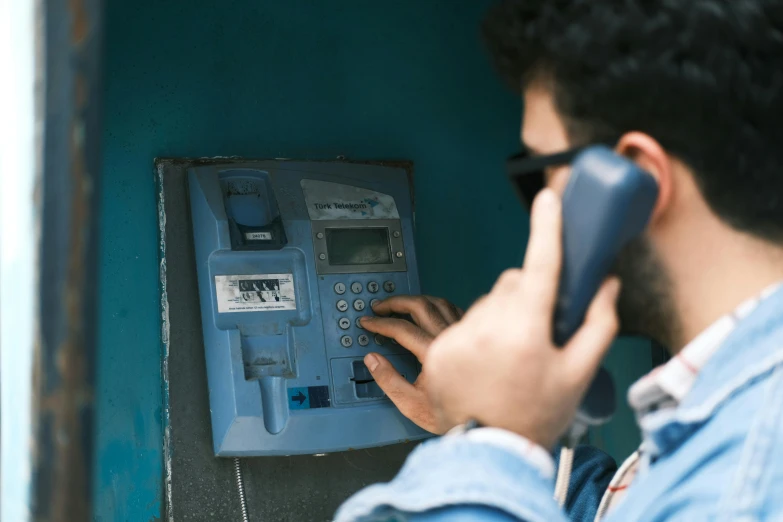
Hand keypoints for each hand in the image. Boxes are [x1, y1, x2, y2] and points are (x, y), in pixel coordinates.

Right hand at [359, 295, 463, 433]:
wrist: (482, 421)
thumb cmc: (451, 415)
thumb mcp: (411, 404)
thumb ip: (389, 380)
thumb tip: (372, 360)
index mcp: (434, 354)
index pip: (402, 329)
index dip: (381, 323)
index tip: (368, 322)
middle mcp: (450, 339)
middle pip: (420, 307)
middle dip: (396, 303)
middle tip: (380, 306)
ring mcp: (463, 336)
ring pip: (439, 303)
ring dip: (416, 300)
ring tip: (401, 304)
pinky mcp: (471, 337)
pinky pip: (454, 310)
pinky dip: (437, 305)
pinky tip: (429, 310)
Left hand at [425, 188, 620, 447]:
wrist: (490, 453)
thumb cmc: (538, 416)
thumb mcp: (578, 373)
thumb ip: (598, 324)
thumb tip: (607, 285)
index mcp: (526, 330)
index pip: (540, 266)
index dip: (546, 228)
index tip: (548, 199)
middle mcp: (488, 327)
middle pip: (512, 284)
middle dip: (526, 296)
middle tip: (536, 332)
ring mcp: (458, 338)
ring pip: (486, 303)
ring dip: (499, 317)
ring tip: (508, 357)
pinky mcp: (437, 351)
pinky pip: (462, 324)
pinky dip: (476, 335)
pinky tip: (485, 364)